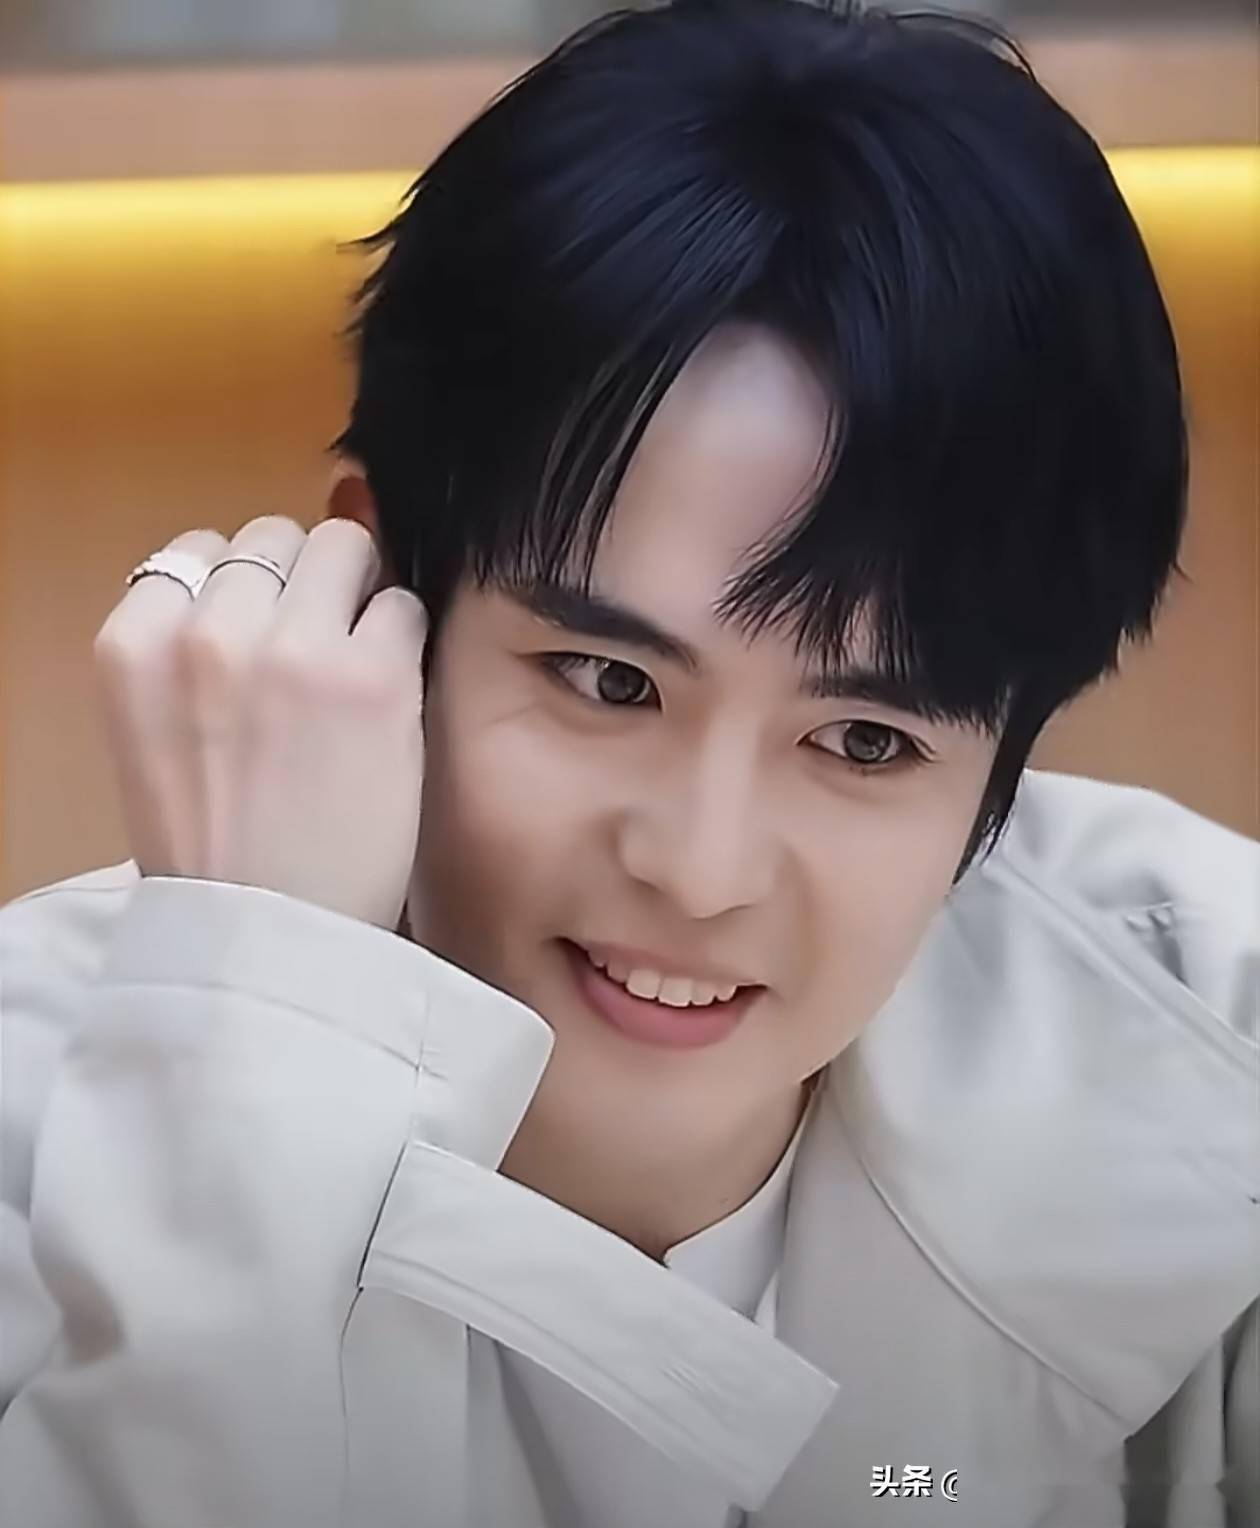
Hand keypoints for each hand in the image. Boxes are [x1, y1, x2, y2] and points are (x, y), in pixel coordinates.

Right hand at [93, 515, 427, 931]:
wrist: (268, 939)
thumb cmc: (216, 846)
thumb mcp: (162, 730)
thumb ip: (199, 633)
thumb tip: (296, 512)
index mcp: (133, 648)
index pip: (196, 553)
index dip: (240, 591)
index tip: (256, 643)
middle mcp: (206, 634)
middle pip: (270, 538)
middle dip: (298, 580)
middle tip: (312, 652)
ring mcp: (293, 650)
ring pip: (342, 547)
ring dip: (354, 592)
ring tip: (352, 666)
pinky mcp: (374, 677)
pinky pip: (402, 604)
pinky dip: (400, 640)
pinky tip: (386, 698)